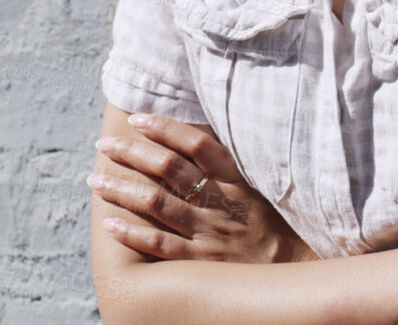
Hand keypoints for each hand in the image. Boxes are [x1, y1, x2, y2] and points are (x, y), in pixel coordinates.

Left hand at [90, 112, 314, 264]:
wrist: (304, 278)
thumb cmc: (284, 235)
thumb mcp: (267, 195)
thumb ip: (238, 172)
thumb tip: (203, 144)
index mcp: (239, 182)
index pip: (199, 146)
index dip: (166, 128)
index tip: (139, 118)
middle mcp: (221, 203)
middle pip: (170, 170)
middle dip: (133, 154)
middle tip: (105, 144)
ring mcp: (209, 234)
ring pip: (156, 203)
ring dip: (121, 189)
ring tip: (94, 179)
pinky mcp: (201, 262)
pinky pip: (160, 244)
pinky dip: (132, 232)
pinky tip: (109, 223)